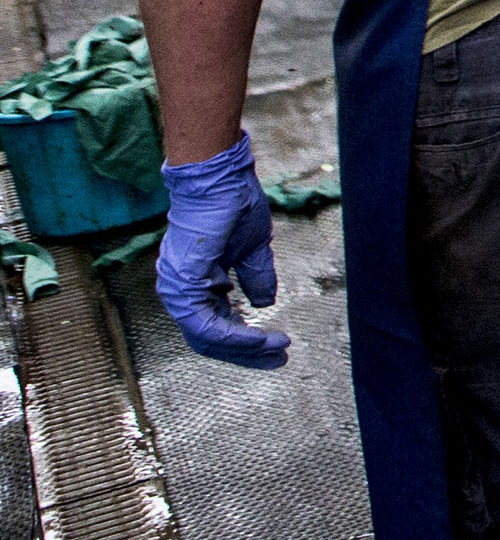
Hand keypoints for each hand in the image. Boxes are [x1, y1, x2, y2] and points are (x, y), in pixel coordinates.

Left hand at [156, 133, 286, 368]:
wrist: (220, 179)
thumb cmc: (233, 205)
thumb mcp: (252, 248)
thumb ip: (256, 277)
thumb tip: (263, 303)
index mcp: (195, 283)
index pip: (215, 326)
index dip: (245, 341)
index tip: (278, 347)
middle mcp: (180, 291)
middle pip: (209, 339)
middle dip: (246, 354)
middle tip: (280, 360)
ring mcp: (178, 289)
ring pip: (207, 338)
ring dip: (244, 348)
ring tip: (278, 348)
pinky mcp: (183, 285)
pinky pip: (207, 325)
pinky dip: (236, 336)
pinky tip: (261, 336)